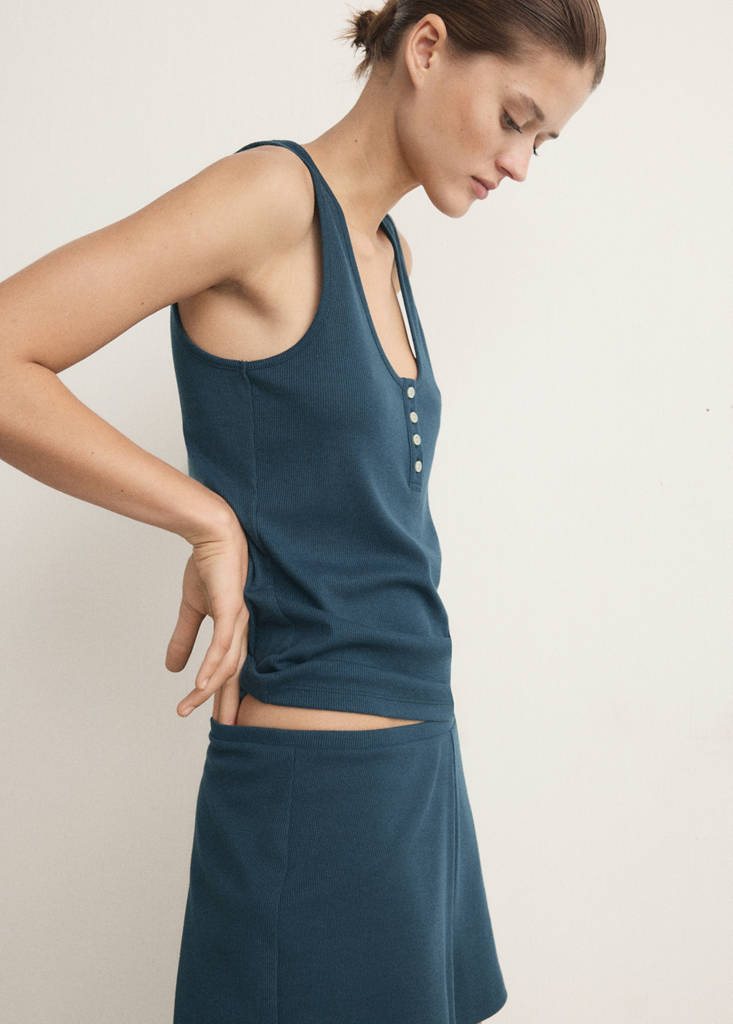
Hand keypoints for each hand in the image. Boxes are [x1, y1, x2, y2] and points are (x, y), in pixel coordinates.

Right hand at [165, 520, 249, 724]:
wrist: (212, 534)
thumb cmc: (207, 566)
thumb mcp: (191, 608)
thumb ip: (184, 638)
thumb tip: (172, 668)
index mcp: (236, 629)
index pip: (231, 669)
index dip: (225, 695)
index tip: (217, 718)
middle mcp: (243, 628)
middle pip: (236, 673)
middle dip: (227, 703)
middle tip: (223, 730)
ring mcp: (240, 619)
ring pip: (227, 664)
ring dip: (208, 689)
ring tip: (188, 708)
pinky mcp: (232, 608)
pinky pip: (223, 643)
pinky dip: (212, 665)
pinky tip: (201, 684)